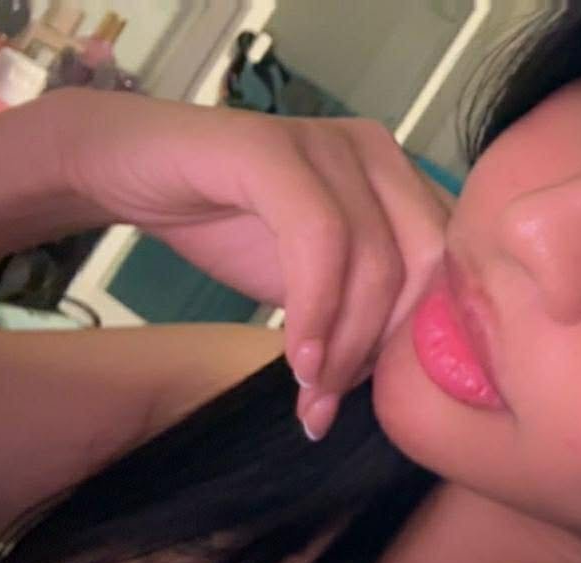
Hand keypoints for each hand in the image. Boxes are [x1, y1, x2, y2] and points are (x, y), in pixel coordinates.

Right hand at [52, 89, 447, 438]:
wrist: (130, 171)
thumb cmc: (231, 226)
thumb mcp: (316, 281)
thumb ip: (365, 314)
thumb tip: (408, 395)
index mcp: (404, 181)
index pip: (451, 270)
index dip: (422, 344)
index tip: (378, 402)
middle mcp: (380, 153)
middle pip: (427, 267)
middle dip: (387, 349)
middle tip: (335, 401)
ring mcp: (329, 142)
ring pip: (376, 260)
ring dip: (347, 344)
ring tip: (312, 391)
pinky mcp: (274, 148)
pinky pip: (318, 239)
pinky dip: (314, 310)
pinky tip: (297, 359)